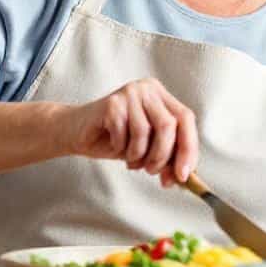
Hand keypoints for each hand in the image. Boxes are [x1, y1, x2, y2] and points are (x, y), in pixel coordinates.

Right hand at [62, 78, 198, 185]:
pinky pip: (124, 134)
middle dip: (162, 156)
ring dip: (139, 156)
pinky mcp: (112, 103)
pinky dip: (121, 149)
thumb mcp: (147, 149)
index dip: (188, 148)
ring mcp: (130, 93)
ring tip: (131, 160)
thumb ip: (166, 158)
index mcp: (162, 97)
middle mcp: (148, 89)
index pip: (186, 118)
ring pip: (146, 132)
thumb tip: (183, 177)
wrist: (76, 132)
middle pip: (169, 125)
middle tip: (152, 171)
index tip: (184, 175)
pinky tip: (115, 147)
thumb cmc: (114, 139)